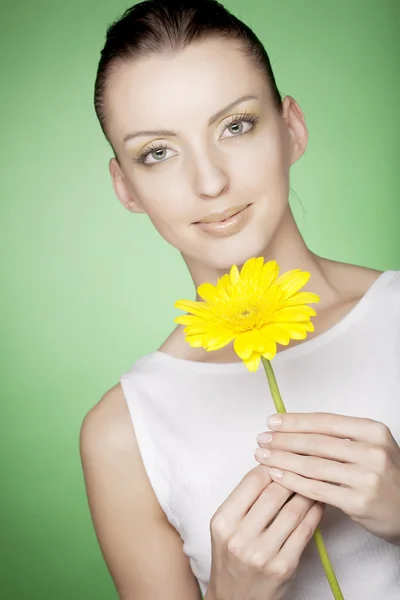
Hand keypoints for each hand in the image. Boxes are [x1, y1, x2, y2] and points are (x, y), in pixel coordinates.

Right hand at [207, 464, 323, 599]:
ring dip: (308, 491)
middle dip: (292, 474)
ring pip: (293, 510)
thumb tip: (274, 465)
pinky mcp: (283, 567)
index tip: (283, 456)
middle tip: (305, 463)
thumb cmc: (232, 557)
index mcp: (223, 521)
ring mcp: (262, 554)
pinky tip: (319, 503)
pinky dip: (315, 513)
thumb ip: (244, 499)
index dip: (271, 464)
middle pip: (274, 492)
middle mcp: (240, 537)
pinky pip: (304, 531)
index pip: (252, 481)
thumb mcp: (226, 526)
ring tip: (315, 480)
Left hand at [254, 412, 399, 542]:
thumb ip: (340, 436)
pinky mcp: (358, 502)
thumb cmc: (383, 474)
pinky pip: (316, 489)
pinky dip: (292, 482)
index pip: (325, 422)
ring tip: (263, 457)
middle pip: (316, 442)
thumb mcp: (371, 445)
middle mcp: (372, 451)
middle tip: (261, 440)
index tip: (272, 421)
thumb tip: (293, 426)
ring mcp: (367, 477)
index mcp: (373, 430)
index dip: (295, 421)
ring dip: (282, 460)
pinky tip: (276, 476)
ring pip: (313, 465)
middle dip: (283, 440)